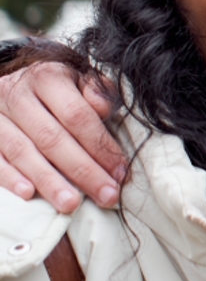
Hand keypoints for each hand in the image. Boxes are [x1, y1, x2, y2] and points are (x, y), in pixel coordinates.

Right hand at [0, 62, 125, 212]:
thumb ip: (97, 92)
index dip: (101, 146)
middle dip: (83, 170)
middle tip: (106, 195)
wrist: (12, 84)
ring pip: (22, 151)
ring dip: (49, 181)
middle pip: (52, 138)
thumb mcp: (79, 79)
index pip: (77, 115)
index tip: (120, 172)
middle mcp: (16, 94)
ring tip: (71, 203)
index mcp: (47, 78)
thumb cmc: (56, 89)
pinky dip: (9, 178)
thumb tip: (103, 110)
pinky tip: (28, 194)